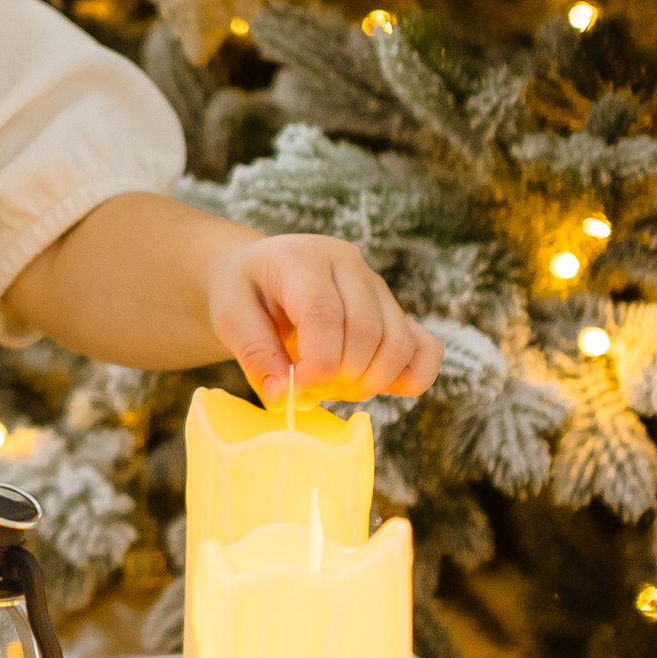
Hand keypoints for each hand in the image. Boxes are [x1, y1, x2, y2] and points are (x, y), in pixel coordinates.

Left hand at [209, 231, 439, 405]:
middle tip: (308, 393)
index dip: (317, 364)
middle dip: (340, 378)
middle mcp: (349, 264)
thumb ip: (254, 356)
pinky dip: (413, 376)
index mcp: (303, 258)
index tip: (297, 393)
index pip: (325, 313)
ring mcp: (378, 287)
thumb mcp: (230, 317)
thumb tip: (283, 398)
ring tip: (333, 388)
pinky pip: (426, 347)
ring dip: (370, 382)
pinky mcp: (395, 311)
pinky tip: (381, 388)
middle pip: (367, 332)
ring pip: (399, 343)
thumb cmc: (245, 293)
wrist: (261, 273)